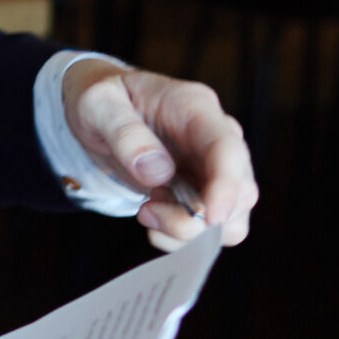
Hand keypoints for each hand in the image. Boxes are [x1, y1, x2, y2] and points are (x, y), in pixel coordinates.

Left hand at [62, 59, 257, 249]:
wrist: (101, 112)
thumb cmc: (102, 101)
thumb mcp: (97, 104)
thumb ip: (124, 133)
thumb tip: (157, 172)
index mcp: (195, 107)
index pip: (227, 149)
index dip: (227, 186)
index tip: (209, 217)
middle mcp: (216, 137)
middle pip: (240, 192)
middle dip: (197, 220)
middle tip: (146, 212)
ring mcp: (214, 167)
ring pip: (231, 219)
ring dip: (189, 232)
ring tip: (147, 212)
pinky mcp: (204, 191)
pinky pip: (210, 229)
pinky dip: (182, 237)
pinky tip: (153, 217)